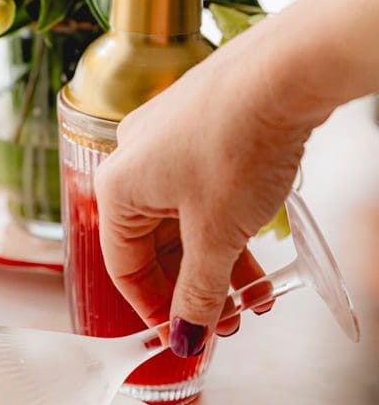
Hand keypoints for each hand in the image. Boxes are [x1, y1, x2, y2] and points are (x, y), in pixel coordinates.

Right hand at [94, 18, 310, 354]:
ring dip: (217, 261)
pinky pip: (203, 189)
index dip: (156, 309)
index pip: (124, 267)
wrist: (286, 69)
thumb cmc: (239, 141)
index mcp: (117, 186)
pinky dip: (226, 224)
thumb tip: (189, 335)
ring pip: (184, 218)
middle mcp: (133, 158)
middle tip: (227, 321)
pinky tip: (257, 247)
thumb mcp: (218, 235)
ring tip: (254, 294)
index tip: (185, 334)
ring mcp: (167, 137)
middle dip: (195, 287)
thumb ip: (200, 292)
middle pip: (155, 244)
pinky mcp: (201, 123)